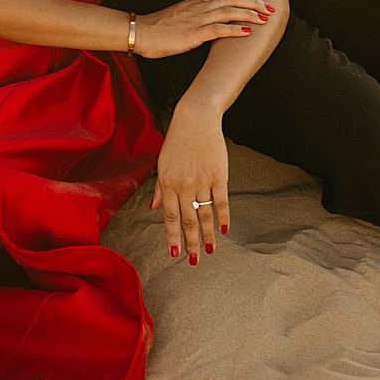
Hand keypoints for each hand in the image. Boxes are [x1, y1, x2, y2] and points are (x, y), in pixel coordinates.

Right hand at [133, 0, 272, 60]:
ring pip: (229, 11)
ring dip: (249, 14)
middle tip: (269, 7)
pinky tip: (247, 32)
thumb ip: (195, 13)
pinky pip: (218, 29)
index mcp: (196, 1)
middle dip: (254, 2)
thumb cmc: (157, 27)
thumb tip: (208, 17)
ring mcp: (196, 19)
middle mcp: (199, 6)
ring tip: (264, 19)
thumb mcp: (179, 15)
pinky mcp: (193, 34)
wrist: (140, 33)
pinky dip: (235, 29)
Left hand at [152, 103, 230, 262]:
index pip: (169, 217)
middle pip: (187, 220)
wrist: (195, 118)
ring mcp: (202, 180)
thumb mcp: (162, 163)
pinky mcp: (218, 175)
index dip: (172, 237)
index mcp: (167, 183)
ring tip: (210, 250)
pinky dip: (223, 216)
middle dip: (191, 242)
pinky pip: (221, 200)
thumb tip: (155, 208)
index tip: (176, 253)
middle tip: (194, 260)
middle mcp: (184, 185)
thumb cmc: (177, 140)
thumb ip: (159, 187)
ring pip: (205, 214)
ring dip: (208, 234)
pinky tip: (224, 229)